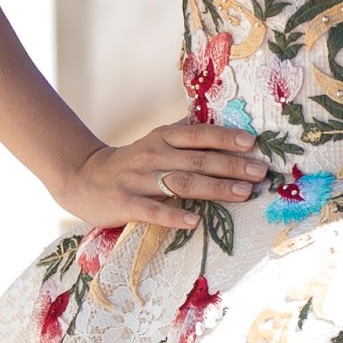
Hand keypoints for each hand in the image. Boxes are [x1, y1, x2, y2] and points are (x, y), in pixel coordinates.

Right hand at [59, 123, 267, 231]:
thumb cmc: (132, 162)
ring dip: (215, 188)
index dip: (226, 137)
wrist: (82, 178)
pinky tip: (194, 222)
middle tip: (260, 172)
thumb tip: (223, 121)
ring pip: (182, 182)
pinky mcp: (124, 203)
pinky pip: (152, 211)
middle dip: (231, 165)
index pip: (199, 135)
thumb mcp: (156, 141)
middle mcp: (152, 154)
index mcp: (162, 137)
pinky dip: (173, 216)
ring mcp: (138, 179)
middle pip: (198, 159)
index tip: (252, 144)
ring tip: (243, 194)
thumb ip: (185, 133)